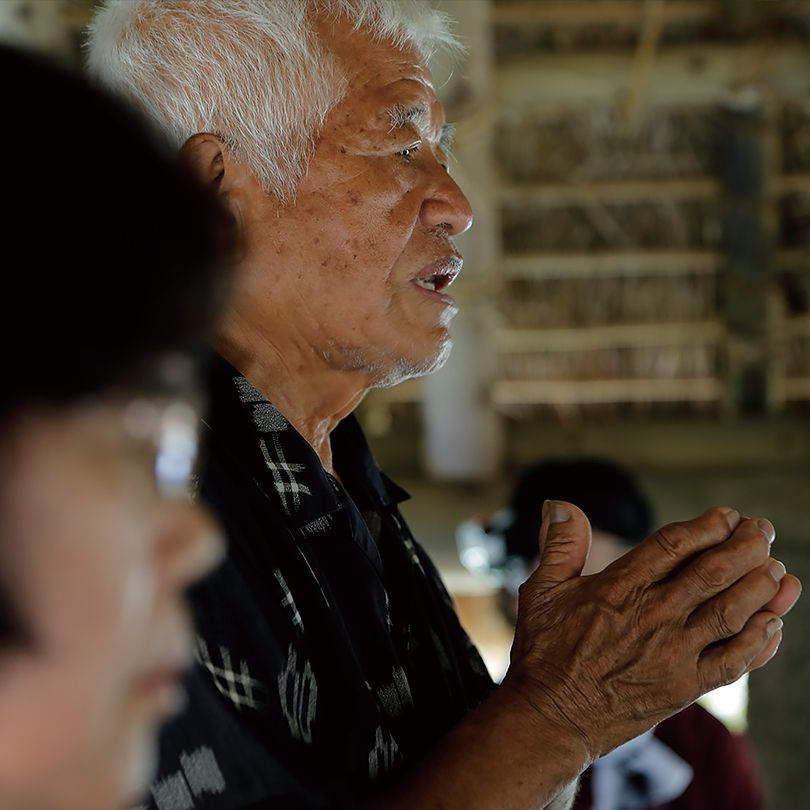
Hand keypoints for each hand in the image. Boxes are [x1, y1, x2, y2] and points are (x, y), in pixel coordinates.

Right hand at [504, 503, 800, 759]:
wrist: (552, 717)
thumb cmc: (545, 651)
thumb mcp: (540, 589)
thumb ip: (560, 544)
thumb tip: (558, 503)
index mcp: (619, 588)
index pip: (674, 545)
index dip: (707, 526)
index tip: (728, 516)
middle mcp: (652, 617)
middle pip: (712, 573)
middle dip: (745, 548)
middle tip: (764, 532)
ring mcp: (672, 654)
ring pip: (730, 614)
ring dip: (760, 589)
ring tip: (779, 571)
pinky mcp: (683, 689)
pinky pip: (732, 663)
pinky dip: (759, 643)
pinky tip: (773, 624)